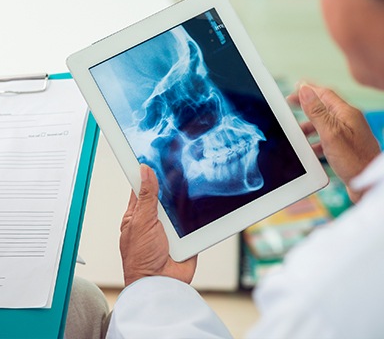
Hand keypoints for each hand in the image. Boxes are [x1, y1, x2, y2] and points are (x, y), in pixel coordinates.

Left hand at [120, 164, 196, 286]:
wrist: (160, 284)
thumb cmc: (140, 259)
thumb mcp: (141, 222)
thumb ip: (146, 197)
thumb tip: (144, 171)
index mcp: (137, 213)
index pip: (142, 186)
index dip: (147, 172)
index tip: (155, 155)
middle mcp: (154, 218)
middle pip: (164, 193)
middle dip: (171, 182)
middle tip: (179, 161)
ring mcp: (170, 226)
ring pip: (179, 204)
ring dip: (184, 197)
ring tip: (192, 176)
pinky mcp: (184, 235)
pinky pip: (192, 219)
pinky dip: (196, 212)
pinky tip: (201, 199)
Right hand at [287, 83, 379, 202]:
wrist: (367, 184)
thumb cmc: (353, 160)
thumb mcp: (330, 133)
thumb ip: (317, 112)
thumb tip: (305, 90)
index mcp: (346, 113)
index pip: (324, 94)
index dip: (308, 89)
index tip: (295, 87)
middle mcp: (348, 121)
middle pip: (324, 108)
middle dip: (306, 106)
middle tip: (291, 104)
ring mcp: (348, 135)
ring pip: (324, 124)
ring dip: (309, 126)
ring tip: (297, 131)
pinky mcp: (346, 148)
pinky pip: (327, 138)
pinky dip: (316, 141)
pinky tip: (310, 148)